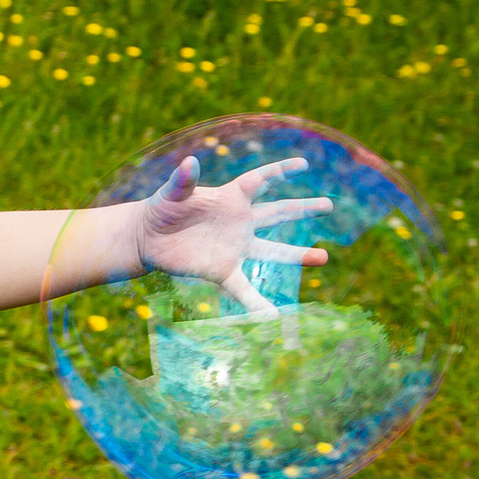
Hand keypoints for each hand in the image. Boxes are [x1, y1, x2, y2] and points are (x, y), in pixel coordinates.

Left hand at [135, 154, 334, 316]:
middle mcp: (239, 222)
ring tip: (323, 258)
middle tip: (329, 205)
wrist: (149, 238)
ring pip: (272, 251)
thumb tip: (190, 162)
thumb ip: (183, 180)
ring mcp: (235, 247)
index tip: (303, 164)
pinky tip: (272, 317)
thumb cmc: (162, 208)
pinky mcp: (222, 270)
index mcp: (230, 197)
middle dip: (303, 209)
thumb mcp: (171, 192)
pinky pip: (243, 288)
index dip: (279, 171)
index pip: (260, 181)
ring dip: (297, 255)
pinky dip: (256, 302)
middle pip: (278, 213)